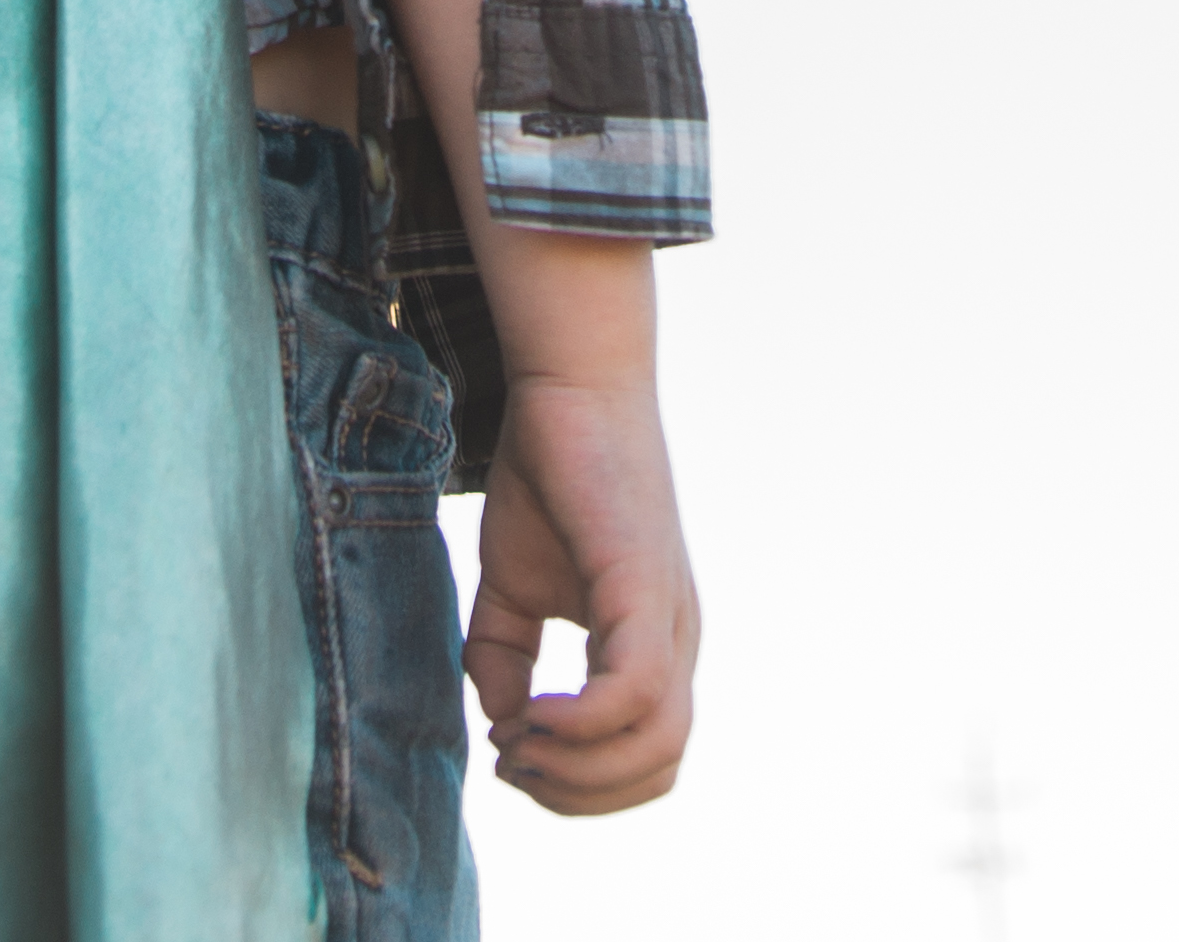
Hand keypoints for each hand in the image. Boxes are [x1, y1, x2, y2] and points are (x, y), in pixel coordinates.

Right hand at [465, 365, 696, 815]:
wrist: (567, 385)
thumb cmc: (548, 476)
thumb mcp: (511, 585)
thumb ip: (504, 656)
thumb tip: (504, 721)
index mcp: (653, 646)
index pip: (648, 759)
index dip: (580, 785)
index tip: (511, 757)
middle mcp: (674, 640)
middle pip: (660, 767)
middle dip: (577, 792)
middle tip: (511, 760)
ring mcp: (667, 616)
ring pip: (660, 744)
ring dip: (577, 769)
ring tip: (517, 739)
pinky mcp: (644, 587)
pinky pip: (637, 693)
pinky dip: (584, 726)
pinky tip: (533, 713)